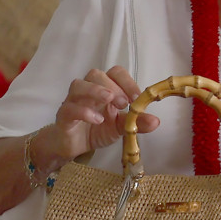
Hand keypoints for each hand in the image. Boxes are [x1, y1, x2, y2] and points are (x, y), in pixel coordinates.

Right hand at [42, 67, 156, 162]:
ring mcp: (73, 101)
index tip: (137, 98)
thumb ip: (137, 123)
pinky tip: (97, 119)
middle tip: (124, 103)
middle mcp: (88, 90)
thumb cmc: (98, 130)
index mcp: (105, 89)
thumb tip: (156, 121)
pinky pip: (69, 108)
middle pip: (96, 74)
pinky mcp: (64, 115)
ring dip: (95, 90)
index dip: (127, 81)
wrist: (75, 146)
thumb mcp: (122, 127)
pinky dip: (84, 111)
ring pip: (78, 85)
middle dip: (112, 86)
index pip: (115, 73)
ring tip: (110, 102)